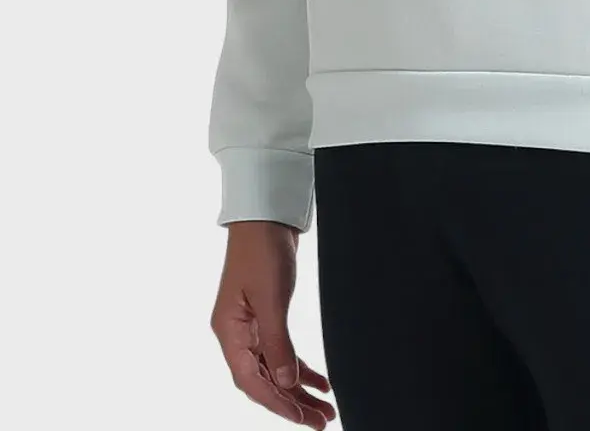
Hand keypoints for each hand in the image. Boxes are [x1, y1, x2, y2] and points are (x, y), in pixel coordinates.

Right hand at [211, 221, 336, 426]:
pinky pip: (281, 351)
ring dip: (298, 389)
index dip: (278, 403)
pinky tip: (319, 380)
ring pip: (274, 368)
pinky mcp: (266, 316)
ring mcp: (251, 326)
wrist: (266, 215)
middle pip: (264, 380)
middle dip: (291, 403)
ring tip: (325, 409)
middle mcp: (236, 334)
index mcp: (228, 332)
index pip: (252, 381)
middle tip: (321, 422)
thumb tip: (286, 381)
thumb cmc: (262, 250)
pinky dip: (300, 367)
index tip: (303, 419)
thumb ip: (277, 342)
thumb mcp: (271, 298)